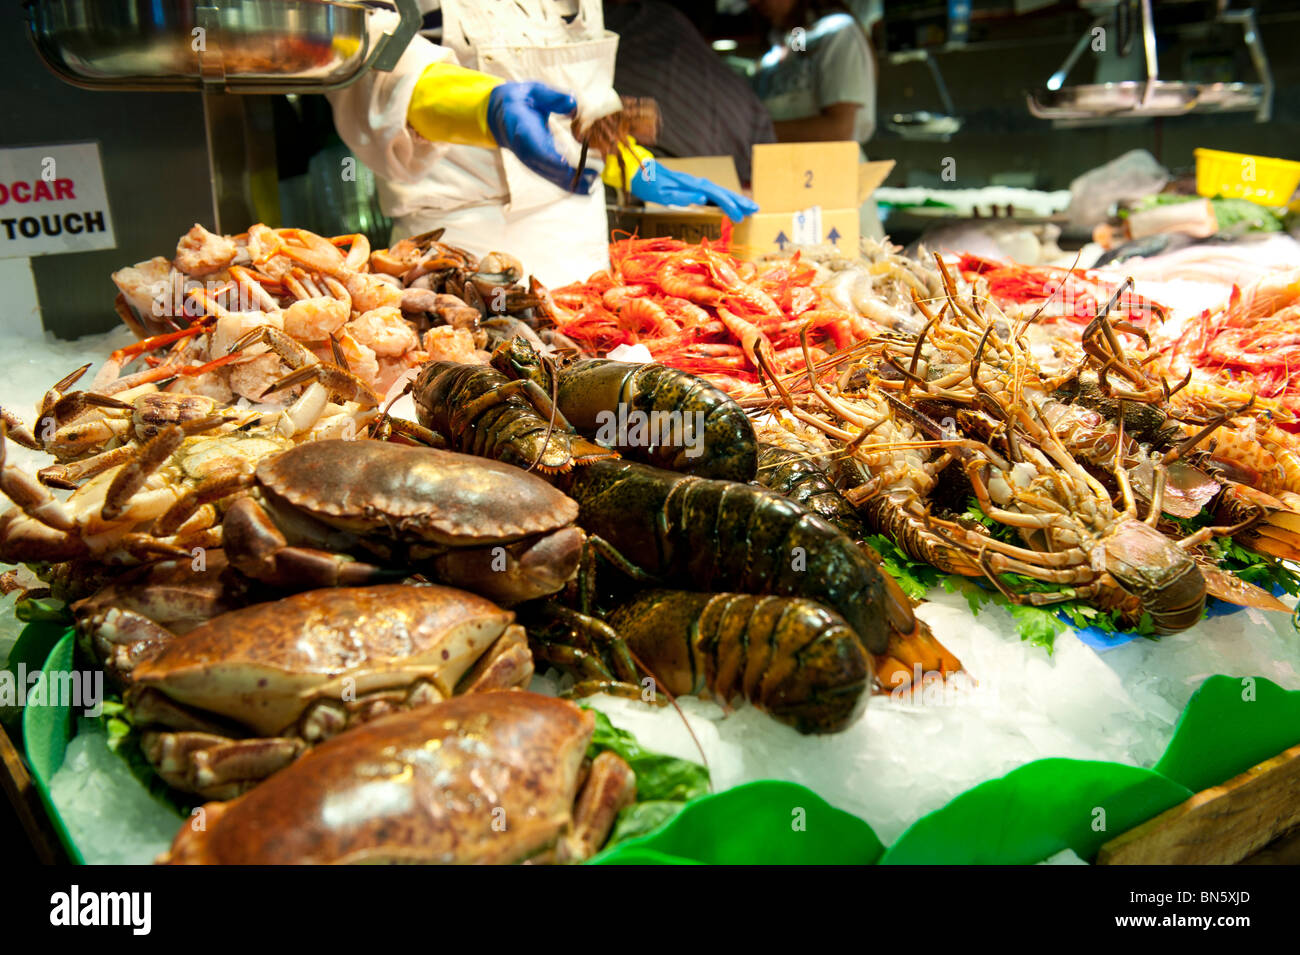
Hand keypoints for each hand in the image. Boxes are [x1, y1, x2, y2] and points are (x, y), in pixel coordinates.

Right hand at [487, 82, 597, 192]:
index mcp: (523, 133)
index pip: (538, 151)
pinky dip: (576, 184)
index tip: (572, 164)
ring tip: (599, 172)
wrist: (501, 118)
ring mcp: (535, 164)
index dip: (554, 160)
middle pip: (552, 171)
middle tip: (598, 167)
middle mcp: (528, 154)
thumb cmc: (519, 102)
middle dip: (576, 172)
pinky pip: (560, 181)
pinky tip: (592, 183)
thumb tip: (574, 105)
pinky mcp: (542, 169)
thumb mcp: (533, 91)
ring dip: (580, 180)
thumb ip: (552, 97)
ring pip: (557, 180)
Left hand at [628, 162, 759, 221]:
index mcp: (693, 185)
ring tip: (750, 207)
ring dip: (735, 199)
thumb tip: (702, 199)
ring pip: (720, 192)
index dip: (729, 206)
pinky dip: (725, 199)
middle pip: (723, 192)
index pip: (716, 196)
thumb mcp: (663, 193)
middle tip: (755, 210)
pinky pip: (714, 194)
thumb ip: (683, 196)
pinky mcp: (694, 187)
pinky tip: (731, 204)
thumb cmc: (650, 184)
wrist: (639, 172)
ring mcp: (696, 184)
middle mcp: (698, 183)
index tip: (740, 217)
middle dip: (739, 201)